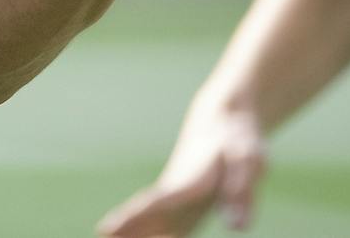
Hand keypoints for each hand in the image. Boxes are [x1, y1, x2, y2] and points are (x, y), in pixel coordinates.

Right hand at [98, 102, 267, 236]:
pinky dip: (144, 232)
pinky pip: (158, 224)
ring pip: (148, 219)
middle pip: (145, 213)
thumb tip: (237, 228)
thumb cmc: (236, 140)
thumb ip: (241, 193)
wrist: (219, 122)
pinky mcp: (180, 207)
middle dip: (126, 226)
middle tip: (101, 234)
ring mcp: (174, 200)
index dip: (134, 218)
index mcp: (190, 181)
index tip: (107, 228)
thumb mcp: (247, 160)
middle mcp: (175, 191)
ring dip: (131, 230)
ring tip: (105, 236)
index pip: (157, 203)